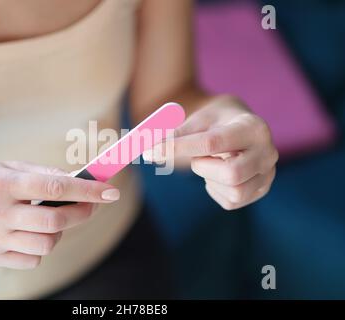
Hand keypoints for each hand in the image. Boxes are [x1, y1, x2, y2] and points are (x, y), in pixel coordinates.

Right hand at [0, 161, 119, 268]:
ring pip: (47, 243)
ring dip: (60, 231)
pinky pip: (34, 259)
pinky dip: (41, 246)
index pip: (55, 188)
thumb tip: (83, 182)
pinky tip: (31, 232)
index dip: (87, 191)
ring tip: (51, 218)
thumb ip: (46, 174)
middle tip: (91, 204)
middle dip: (82, 212)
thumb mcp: (12, 166)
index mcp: (2, 183)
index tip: (111, 191)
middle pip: (55, 221)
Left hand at [144, 95, 277, 209]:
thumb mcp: (196, 119)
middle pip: (232, 174)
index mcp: (252, 127)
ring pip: (235, 192)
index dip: (178, 148)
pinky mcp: (260, 190)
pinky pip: (231, 202)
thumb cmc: (214, 120)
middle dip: (204, 168)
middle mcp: (268, 152)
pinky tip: (216, 174)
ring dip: (210, 179)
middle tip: (196, 158)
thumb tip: (147, 150)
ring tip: (209, 163)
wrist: (237, 124)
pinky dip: (215, 190)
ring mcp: (268, 174)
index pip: (212, 142)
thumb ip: (174, 134)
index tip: (150, 151)